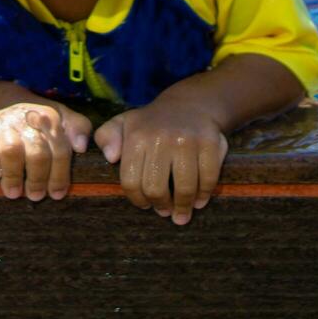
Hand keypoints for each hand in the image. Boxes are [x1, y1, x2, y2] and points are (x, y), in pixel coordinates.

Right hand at [0, 101, 91, 200]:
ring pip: (11, 151)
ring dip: (14, 176)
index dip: (60, 174)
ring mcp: (1, 123)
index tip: (57, 194)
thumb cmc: (34, 121)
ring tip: (14, 192)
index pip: (59, 148)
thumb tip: (81, 146)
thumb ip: (78, 127)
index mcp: (48, 116)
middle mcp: (25, 118)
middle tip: (36, 196)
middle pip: (37, 153)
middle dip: (38, 179)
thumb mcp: (60, 118)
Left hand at [93, 99, 227, 224]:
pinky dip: (204, 195)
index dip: (137, 199)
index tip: (145, 205)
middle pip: (156, 189)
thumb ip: (106, 137)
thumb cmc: (151, 123)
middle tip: (164, 211)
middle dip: (161, 206)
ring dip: (183, 207)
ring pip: (185, 188)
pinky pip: (208, 178)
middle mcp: (161, 138)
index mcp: (137, 136)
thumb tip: (111, 157)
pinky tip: (198, 201)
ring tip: (181, 214)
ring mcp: (188, 141)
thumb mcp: (123, 123)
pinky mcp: (211, 143)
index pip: (131, 181)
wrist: (189, 104)